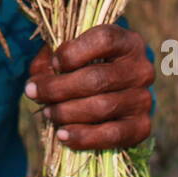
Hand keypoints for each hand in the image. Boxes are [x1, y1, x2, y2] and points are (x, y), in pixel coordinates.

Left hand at [24, 24, 153, 150]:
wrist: (113, 93)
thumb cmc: (86, 66)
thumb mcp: (69, 53)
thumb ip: (50, 61)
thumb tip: (37, 81)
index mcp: (127, 42)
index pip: (104, 40)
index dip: (73, 52)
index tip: (53, 62)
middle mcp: (141, 69)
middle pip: (96, 79)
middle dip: (58, 88)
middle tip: (33, 92)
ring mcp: (144, 98)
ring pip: (102, 107)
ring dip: (66, 112)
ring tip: (48, 112)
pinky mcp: (141, 126)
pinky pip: (112, 135)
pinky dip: (84, 137)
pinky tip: (63, 135)